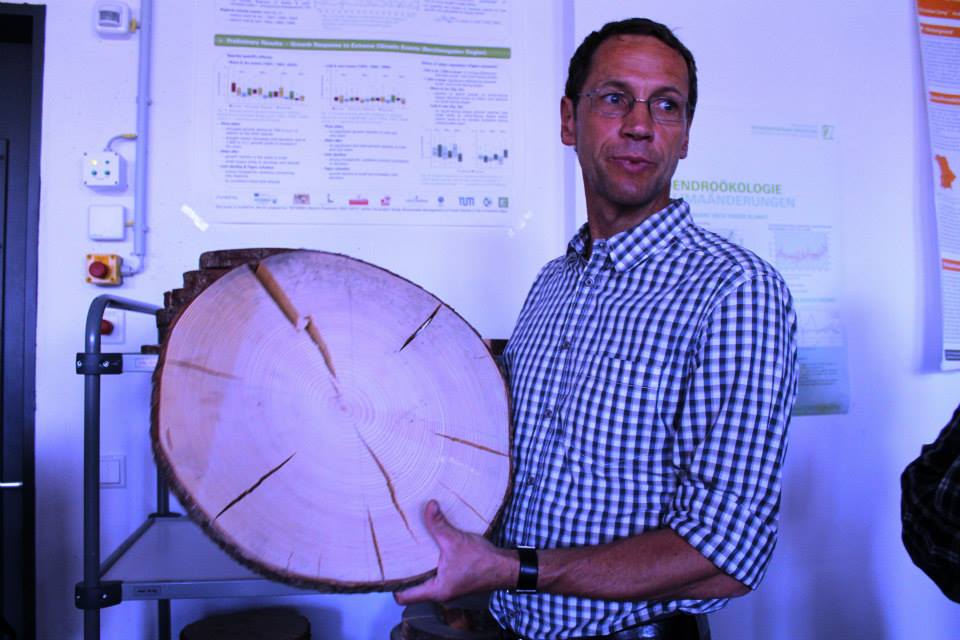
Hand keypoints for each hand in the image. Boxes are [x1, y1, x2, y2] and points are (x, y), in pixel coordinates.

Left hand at [394, 499, 515, 604]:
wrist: (506, 567)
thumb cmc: (482, 561)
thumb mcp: (456, 540)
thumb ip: (439, 524)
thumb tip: (428, 506)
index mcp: (436, 590)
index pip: (404, 596)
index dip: (392, 585)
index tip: (384, 570)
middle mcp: (440, 592)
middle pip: (413, 587)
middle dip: (404, 572)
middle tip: (392, 555)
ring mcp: (449, 587)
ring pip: (425, 579)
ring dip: (419, 566)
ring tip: (408, 549)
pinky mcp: (456, 579)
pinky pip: (437, 574)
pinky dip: (431, 563)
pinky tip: (429, 548)